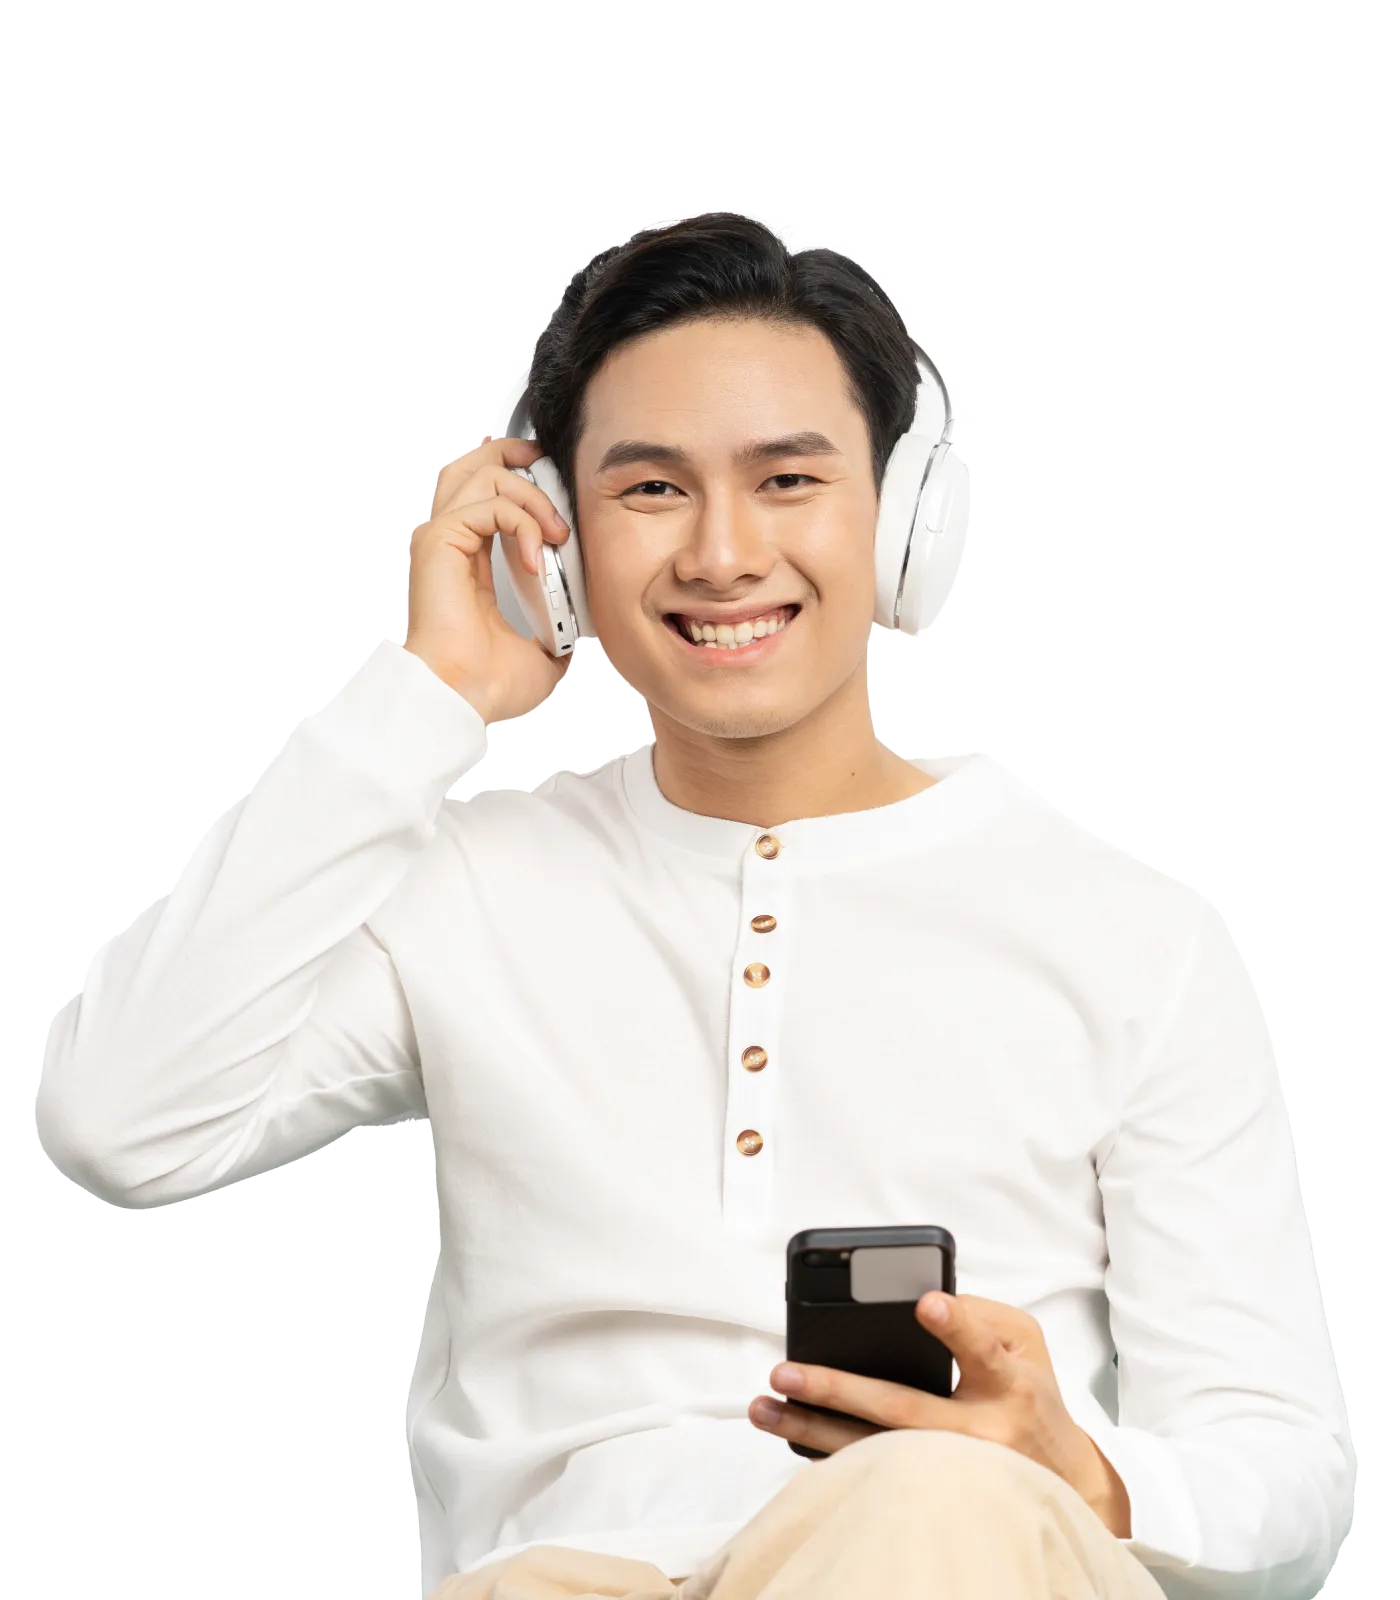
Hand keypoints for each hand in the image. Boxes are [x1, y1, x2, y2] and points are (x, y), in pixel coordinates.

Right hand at [404, 435, 574, 723]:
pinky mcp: (441, 541)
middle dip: (516, 455)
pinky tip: (537, 556)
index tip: (555, 485)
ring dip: (531, 494)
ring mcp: (443, 538)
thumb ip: (556, 630)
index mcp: (469, 562)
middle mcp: (451, 543)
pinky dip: (522, 522)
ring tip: (555, 533)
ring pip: (484, 473)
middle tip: (550, 466)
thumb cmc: (486, 683)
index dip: (519, 479)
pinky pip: (490, 505)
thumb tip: (577, 632)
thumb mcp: (541, 653)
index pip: (487, 497)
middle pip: (474, 466)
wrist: (463, 697)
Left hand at [749, 1292, 1131, 1537]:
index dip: (956, 1325)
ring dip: (813, 1430)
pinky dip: (829, 1457)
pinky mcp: (932, 1490)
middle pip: (902, 1411)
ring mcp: (951, 1470)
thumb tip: (918, 1302)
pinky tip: (790, 1437)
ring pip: (874, 1452)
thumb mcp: (1026, 1344)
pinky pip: (873, 1474)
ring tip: (765, 1407)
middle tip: (786, 1371)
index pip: (982, 1350)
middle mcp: (978, 1431)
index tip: (926, 1302)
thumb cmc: (1032, 1395)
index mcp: (1008, 1385)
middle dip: (838, 1389)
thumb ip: (979, 1314)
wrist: (1064, 1481)